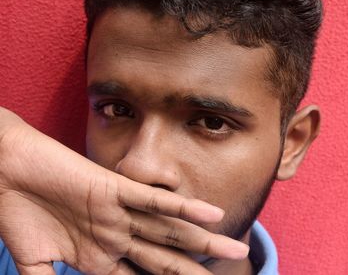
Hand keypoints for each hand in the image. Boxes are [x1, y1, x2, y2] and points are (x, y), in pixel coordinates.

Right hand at [0, 107, 248, 274]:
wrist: (7, 172)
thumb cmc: (18, 213)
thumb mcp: (35, 263)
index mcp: (100, 257)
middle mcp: (117, 236)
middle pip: (165, 260)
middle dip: (195, 274)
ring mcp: (119, 213)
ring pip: (169, 231)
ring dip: (202, 242)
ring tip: (236, 251)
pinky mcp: (114, 189)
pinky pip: (154, 200)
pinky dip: (181, 208)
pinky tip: (211, 214)